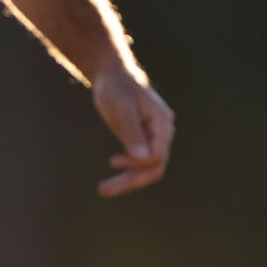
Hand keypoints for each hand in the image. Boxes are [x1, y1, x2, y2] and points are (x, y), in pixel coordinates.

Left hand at [91, 64, 174, 197]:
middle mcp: (163, 132)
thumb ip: (132, 133)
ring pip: (147, 168)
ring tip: (103, 190)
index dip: (136, 163)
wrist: (112, 76)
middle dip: (131, 180)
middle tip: (103, 190)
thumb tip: (142, 158)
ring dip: (128, 180)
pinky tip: (111, 178)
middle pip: (154, 166)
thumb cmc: (116, 88)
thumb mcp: (121, 109)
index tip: (112, 161)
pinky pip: (140, 162)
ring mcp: (155, 137)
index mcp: (162, 123)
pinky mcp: (144, 140)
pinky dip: (127, 171)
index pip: (156, 155)